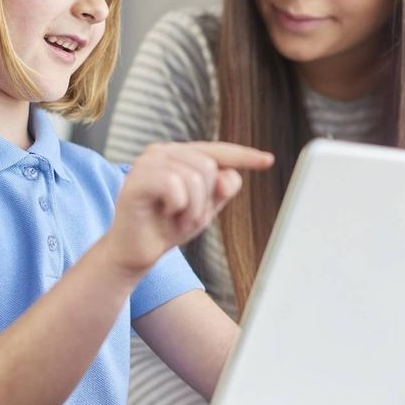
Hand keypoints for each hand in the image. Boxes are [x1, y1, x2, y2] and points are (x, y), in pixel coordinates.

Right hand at [105, 141, 273, 274]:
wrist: (136, 252)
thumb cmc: (167, 227)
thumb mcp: (204, 209)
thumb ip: (221, 190)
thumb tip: (231, 177)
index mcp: (179, 155)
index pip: (217, 152)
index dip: (244, 156)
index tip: (267, 160)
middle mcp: (162, 151)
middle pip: (208, 166)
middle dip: (205, 200)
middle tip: (185, 217)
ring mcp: (147, 162)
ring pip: (194, 177)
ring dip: (191, 207)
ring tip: (174, 217)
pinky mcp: (137, 178)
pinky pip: (175, 186)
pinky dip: (177, 206)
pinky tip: (164, 213)